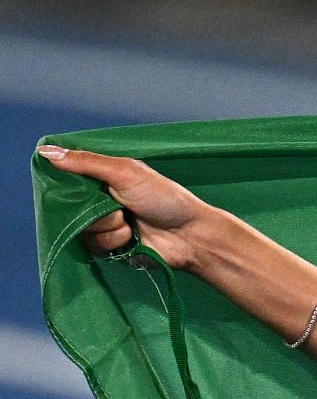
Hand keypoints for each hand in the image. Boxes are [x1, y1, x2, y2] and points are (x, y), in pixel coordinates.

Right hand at [37, 145, 229, 271]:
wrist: (190, 236)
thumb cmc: (165, 198)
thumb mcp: (125, 172)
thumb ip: (86, 162)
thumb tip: (45, 151)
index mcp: (103, 177)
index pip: (67, 175)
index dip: (65, 180)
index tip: (75, 183)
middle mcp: (99, 200)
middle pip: (70, 204)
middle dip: (94, 208)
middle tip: (117, 206)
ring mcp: (103, 224)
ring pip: (81, 227)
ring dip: (107, 225)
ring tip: (130, 222)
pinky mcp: (108, 247)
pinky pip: (92, 245)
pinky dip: (113, 241)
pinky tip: (131, 237)